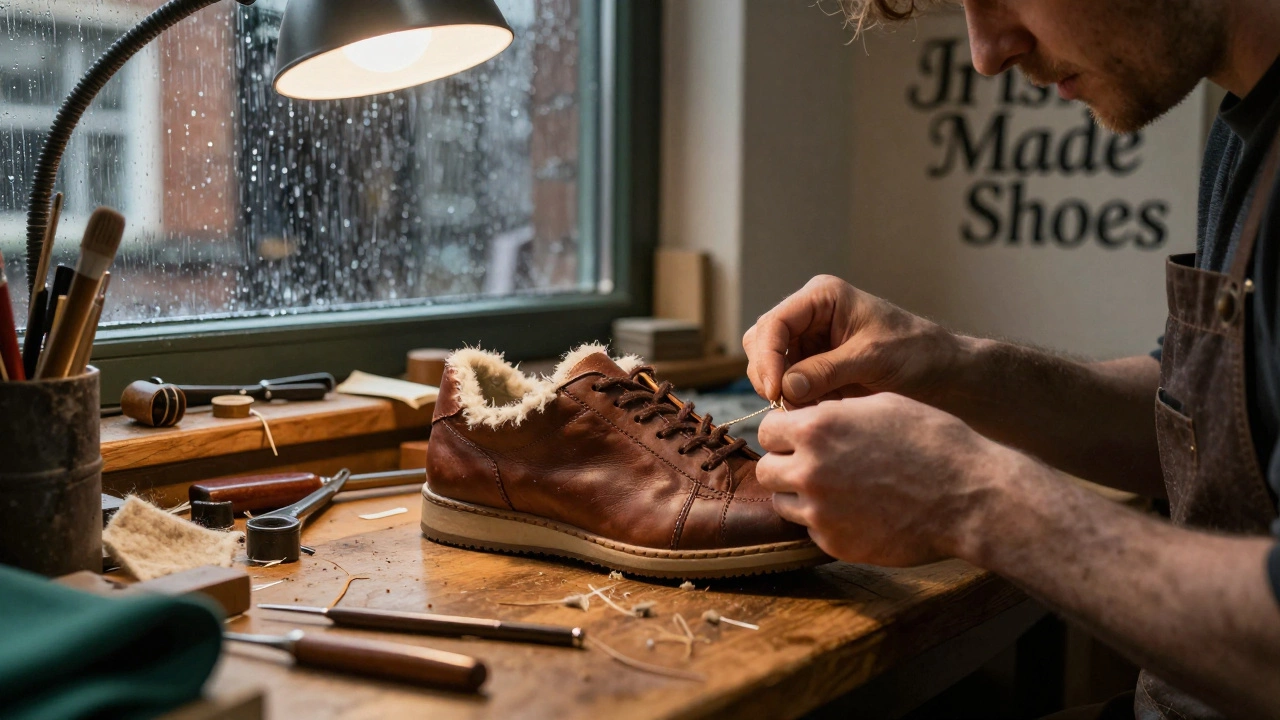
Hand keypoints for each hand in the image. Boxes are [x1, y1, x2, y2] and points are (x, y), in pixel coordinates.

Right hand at [743, 275, 961, 406]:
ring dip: (780, 390)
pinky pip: (786, 384)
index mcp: (821, 297)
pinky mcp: (811, 366)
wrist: (938, 370)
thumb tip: (785, 387)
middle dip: (768, 374)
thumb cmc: (914, 351)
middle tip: (783, 405)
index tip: (775, 391)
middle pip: (762, 341)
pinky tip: (814, 411)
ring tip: (806, 410)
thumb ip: (827, 370)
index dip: (768, 357)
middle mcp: (808, 315)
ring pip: (769, 365)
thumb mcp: (872, 358)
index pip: (775, 323)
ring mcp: (808, 341)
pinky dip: (793, 400)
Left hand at [756, 394, 1016, 566]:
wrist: (969, 496)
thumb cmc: (933, 442)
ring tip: (838, 489)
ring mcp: (820, 512)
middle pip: (766, 470)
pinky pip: (811, 530)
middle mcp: (810, 470)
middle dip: (785, 466)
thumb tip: (806, 414)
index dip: (784, 433)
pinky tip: (858, 512)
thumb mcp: (882, 405)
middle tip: (814, 465)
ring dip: (800, 496)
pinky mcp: (834, 544)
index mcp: (818, 428)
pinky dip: (826, 522)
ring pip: (783, 503)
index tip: (799, 437)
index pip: (768, 429)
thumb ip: (835, 411)